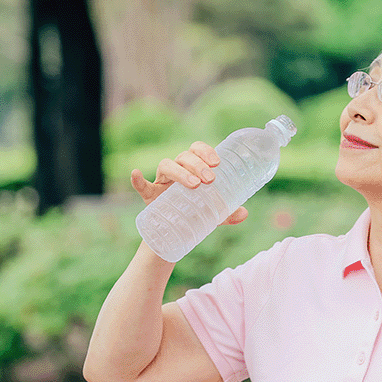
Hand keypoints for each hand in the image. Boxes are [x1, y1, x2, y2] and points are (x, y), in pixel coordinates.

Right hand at [130, 141, 247, 225]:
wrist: (175, 232)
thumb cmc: (195, 213)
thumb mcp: (213, 213)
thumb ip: (227, 212)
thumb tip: (244, 213)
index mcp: (192, 167)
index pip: (197, 149)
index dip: (206, 151)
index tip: (218, 163)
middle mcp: (176, 169)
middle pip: (184, 156)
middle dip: (198, 165)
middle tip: (210, 180)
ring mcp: (161, 181)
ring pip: (167, 165)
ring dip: (180, 172)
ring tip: (194, 185)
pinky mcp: (149, 195)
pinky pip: (142, 185)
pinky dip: (138, 180)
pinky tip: (136, 174)